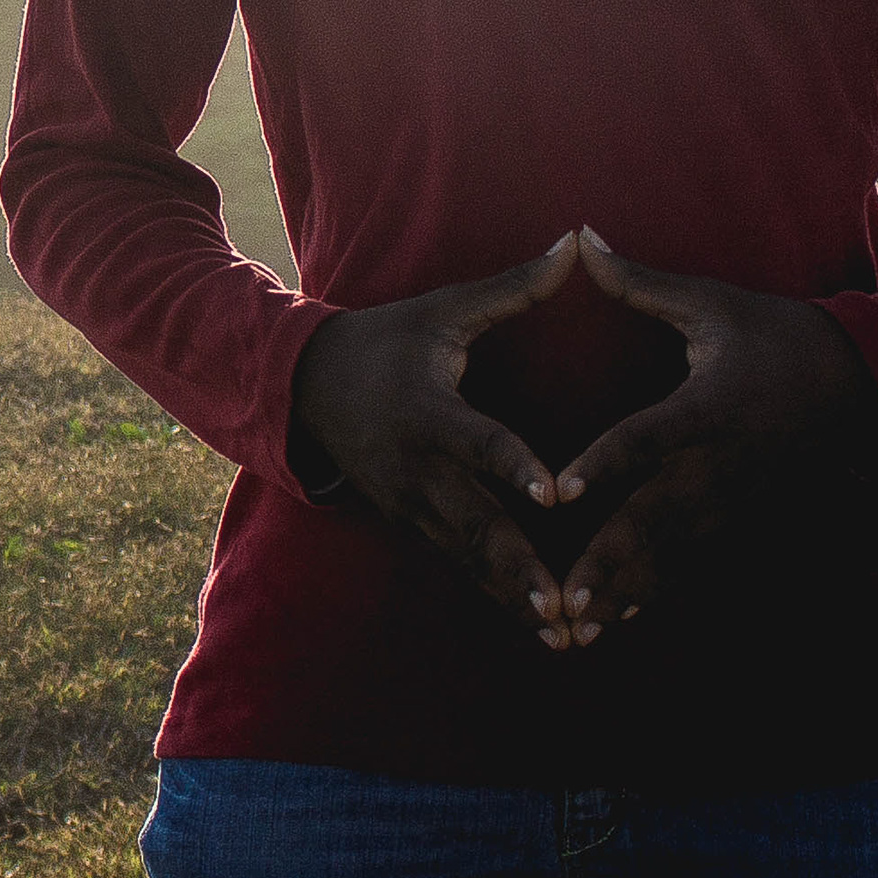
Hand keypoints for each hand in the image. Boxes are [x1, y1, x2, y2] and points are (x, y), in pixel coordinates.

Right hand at [289, 233, 581, 647]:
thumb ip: (513, 288)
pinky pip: (456, 562)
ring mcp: (408, 503)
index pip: (477, 442)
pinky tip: (536, 625)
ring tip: (561, 633)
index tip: (554, 495)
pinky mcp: (407, 522)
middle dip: (520, 568)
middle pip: (473, 524)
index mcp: (428, 412)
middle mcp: (416, 468)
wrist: (300, 384)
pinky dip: (494, 593)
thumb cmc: (386, 339)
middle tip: (565, 604)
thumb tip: (576, 244)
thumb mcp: (443, 310)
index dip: (514, 468)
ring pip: (465, 557)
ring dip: (512, 596)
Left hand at [539, 227, 877, 646]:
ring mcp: (741, 498)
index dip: (600, 465)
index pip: (645, 438)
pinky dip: (662, 590)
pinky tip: (623, 617)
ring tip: (579, 626)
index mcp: (708, 406)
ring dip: (628, 589)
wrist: (869, 382)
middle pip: (656, 517)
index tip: (555, 490)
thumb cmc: (778, 335)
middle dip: (607, 559)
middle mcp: (723, 462)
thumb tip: (578, 239)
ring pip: (676, 552)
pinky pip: (703, 561)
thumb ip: (638, 283)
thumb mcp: (711, 304)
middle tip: (560, 597)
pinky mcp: (752, 517)